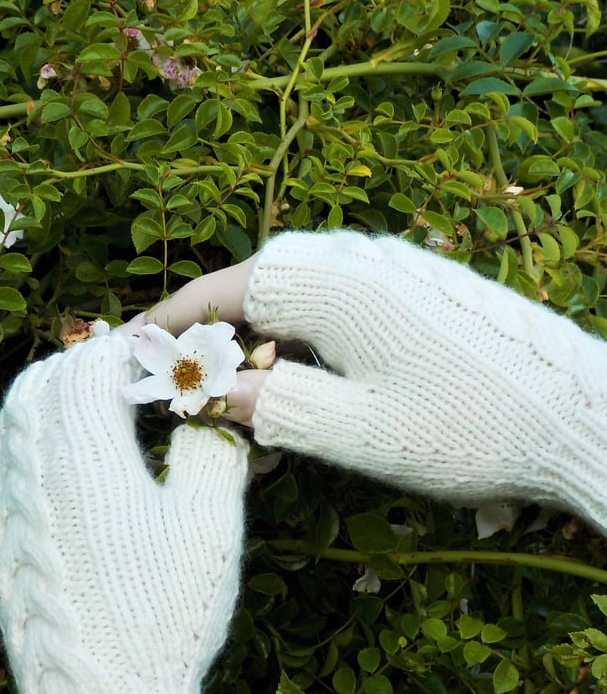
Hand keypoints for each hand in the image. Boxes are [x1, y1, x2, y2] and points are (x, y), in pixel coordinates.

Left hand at [0, 333, 248, 693]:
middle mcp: (31, 475)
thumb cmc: (163, 613)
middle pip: (41, 382)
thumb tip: (208, 411)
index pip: (87, 368)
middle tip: (130, 373)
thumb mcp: (208, 525)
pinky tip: (75, 457)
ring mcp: (8, 509)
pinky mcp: (1, 540)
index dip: (125, 351)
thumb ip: (210, 449)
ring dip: (56, 394)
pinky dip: (39, 434)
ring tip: (103, 404)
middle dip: (86, 363)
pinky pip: (9, 458)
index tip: (157, 356)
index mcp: (84, 462)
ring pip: (16, 418)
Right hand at [124, 230, 606, 531]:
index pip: (226, 291)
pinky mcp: (412, 288)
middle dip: (215, 328)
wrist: (580, 416)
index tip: (131, 346)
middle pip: (257, 283)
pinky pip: (336, 298)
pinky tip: (306, 372)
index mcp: (335, 286)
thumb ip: (273, 406)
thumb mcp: (357, 431)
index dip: (173, 321)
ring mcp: (389, 269)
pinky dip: (303, 333)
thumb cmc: (469, 427)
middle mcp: (358, 261)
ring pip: (297, 290)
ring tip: (242, 383)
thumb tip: (208, 393)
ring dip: (260, 334)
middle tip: (189, 378)